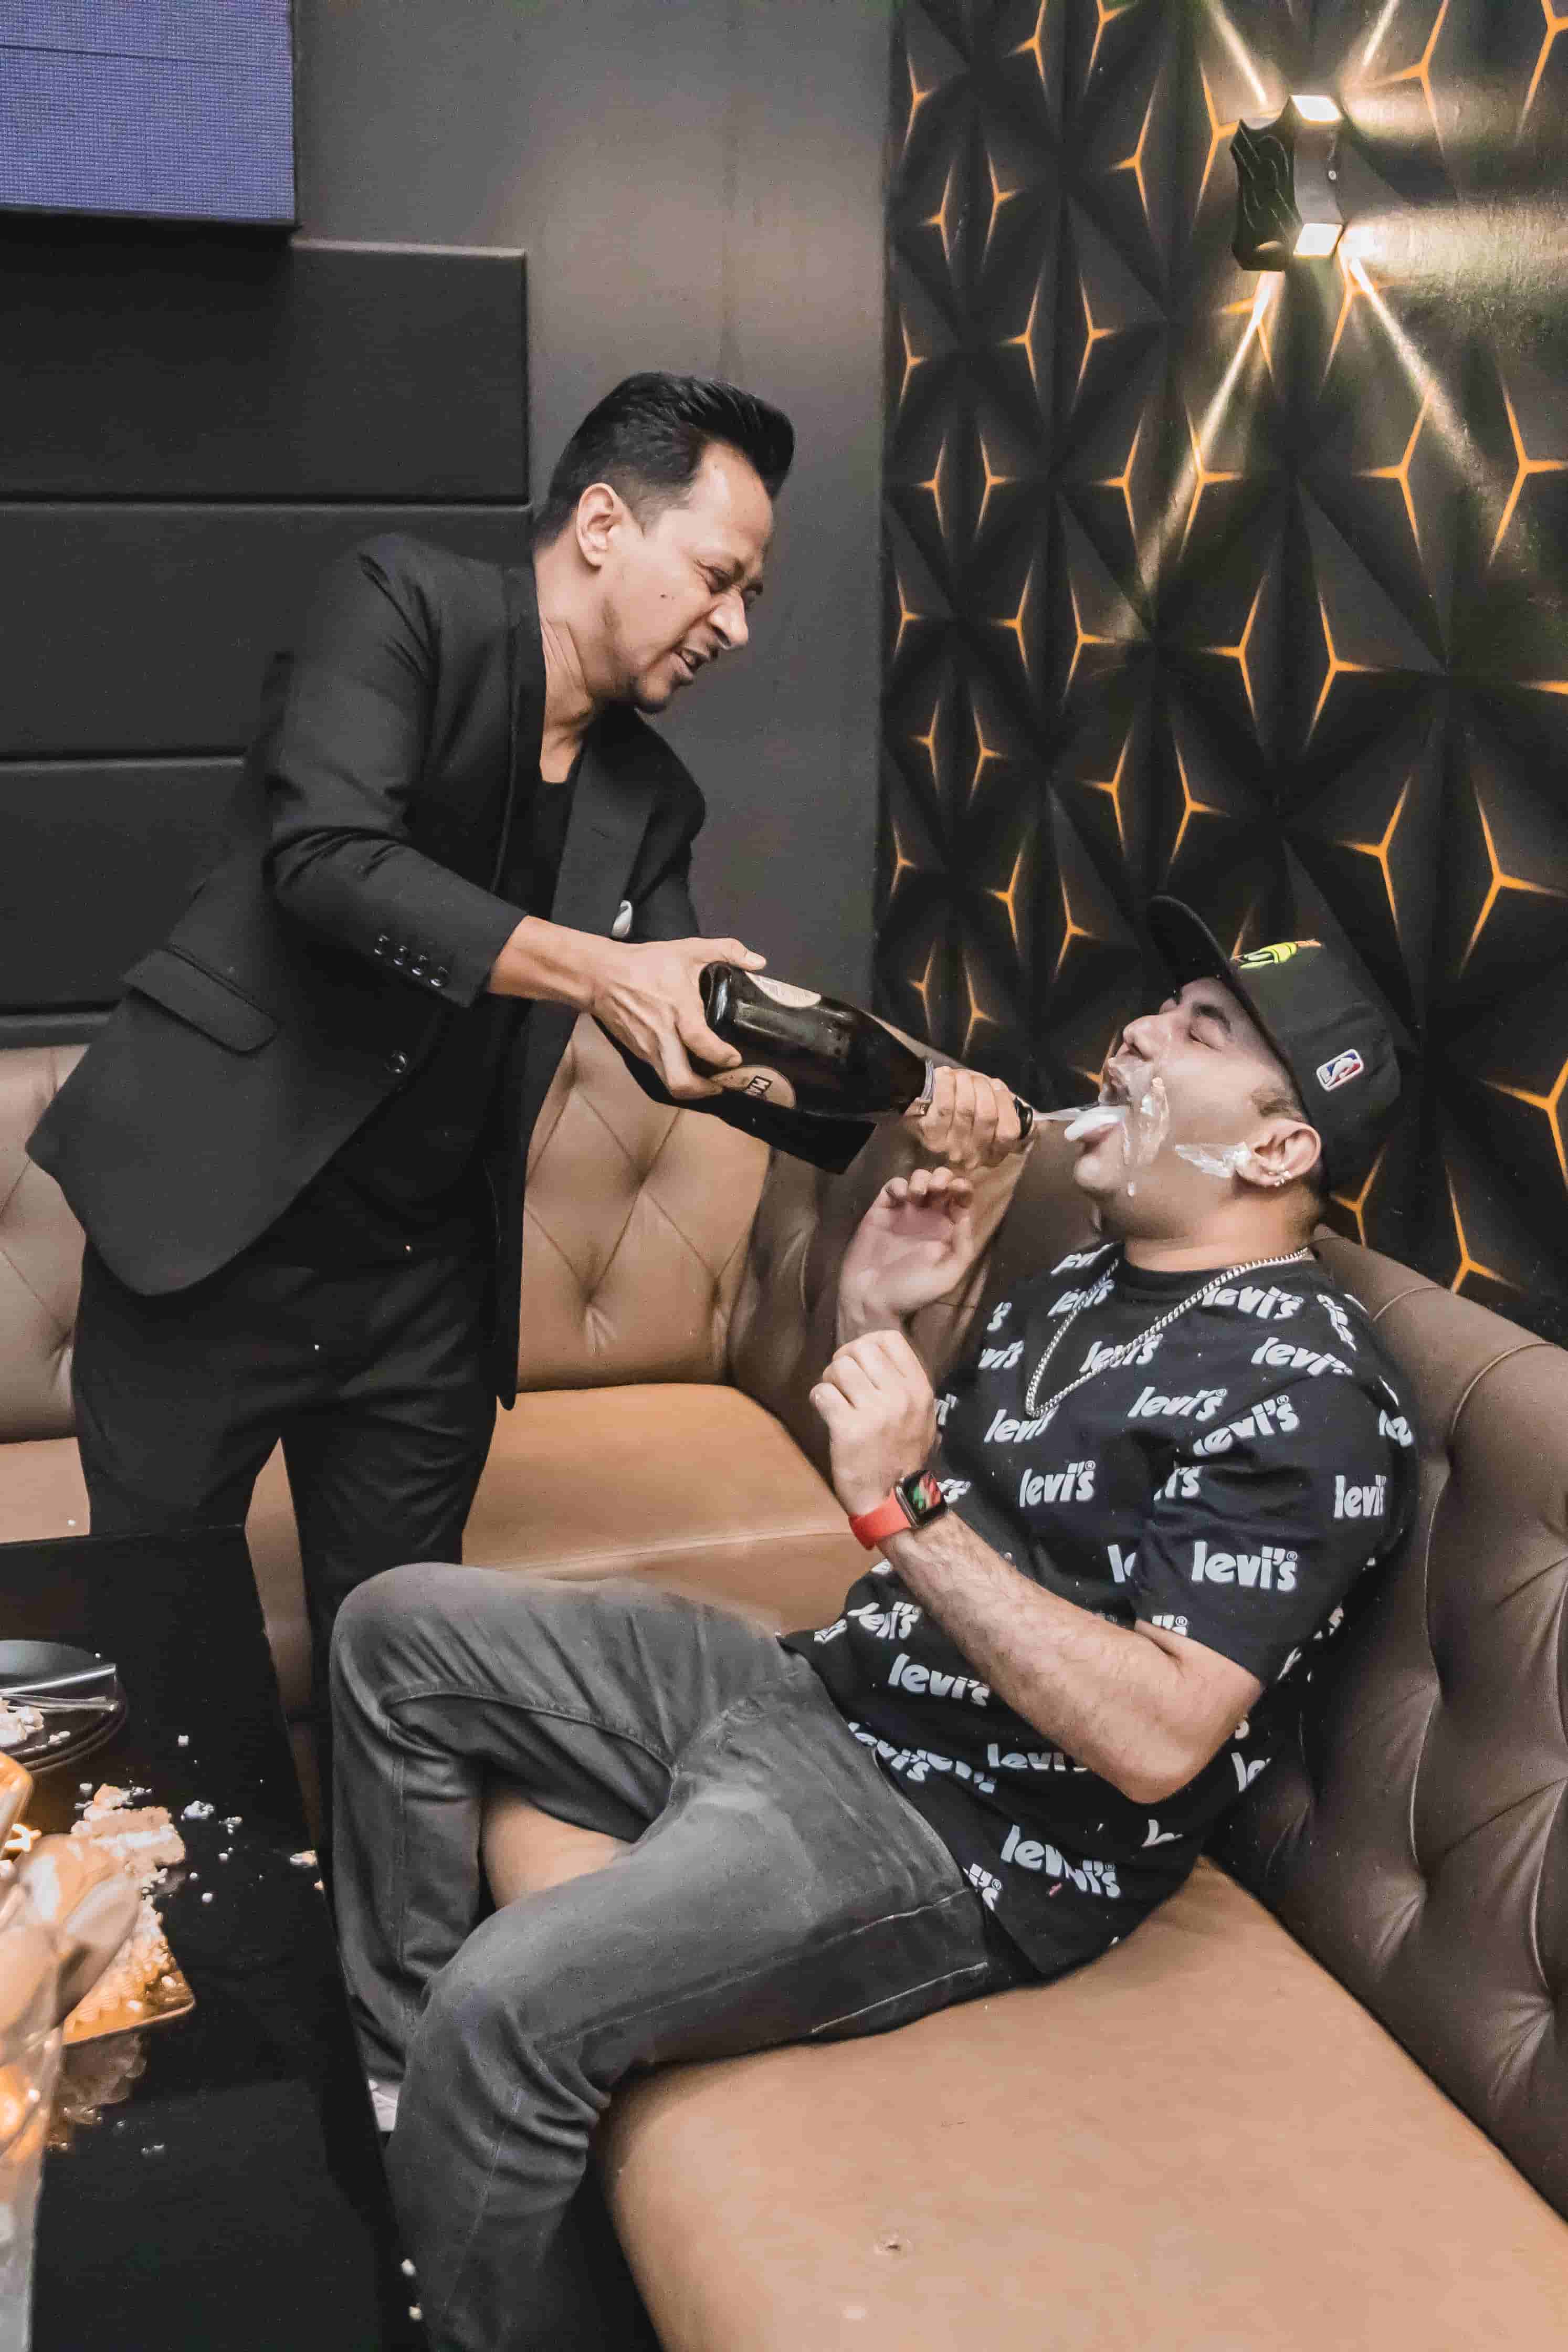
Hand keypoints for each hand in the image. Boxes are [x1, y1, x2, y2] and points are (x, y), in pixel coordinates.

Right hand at [588, 935, 765, 1101]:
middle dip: (706, 1090)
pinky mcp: (639, 1053)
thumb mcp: (689, 949)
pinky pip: (662, 1073)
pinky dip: (678, 1077)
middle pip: (681, 1081)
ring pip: (670, 1083)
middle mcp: (662, 1036)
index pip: (702, 1043)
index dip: (722, 1056)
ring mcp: (648, 1048)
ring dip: (693, 1089)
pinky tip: (690, 1068)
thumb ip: (727, 950)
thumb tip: (759, 962)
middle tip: (724, 1083)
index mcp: (678, 1010)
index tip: (735, 1058)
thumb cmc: (646, 963)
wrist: (601, 976)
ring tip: (710, 1083)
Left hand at [809, 1328, 936, 1516]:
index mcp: (919, 1389)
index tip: (859, 1364)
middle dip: (843, 1362)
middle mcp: (899, 1396)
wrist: (894, 1501)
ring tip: (835, 1400)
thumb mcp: (921, 1415)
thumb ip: (903, 1383)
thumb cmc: (903, 1456)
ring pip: (838, 1368)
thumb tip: (874, 1350)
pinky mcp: (848, 1430)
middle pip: (859, 1349)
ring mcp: (875, 1413)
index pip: (888, 1339)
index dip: (866, 1344)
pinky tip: (827, 1414)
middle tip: (841, 1384)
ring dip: (830, 1381)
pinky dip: (818, 1401)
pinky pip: (822, 1393)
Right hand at [838, 1166, 976, 1333]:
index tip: (957, 1190)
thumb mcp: (947, 1276)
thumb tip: (966, 1214)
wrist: (871, 1299)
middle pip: (943, 1181)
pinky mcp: (882, 1210)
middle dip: (943, 1177)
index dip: (963, 1188)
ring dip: (922, 1178)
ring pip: (919, 1178)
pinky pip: (892, 1186)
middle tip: (937, 1188)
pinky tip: (901, 1198)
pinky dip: (899, 1185)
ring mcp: (904, 1212)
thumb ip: (963, 1247)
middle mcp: (928, 1217)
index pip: (961, 1198)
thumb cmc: (911, 1291)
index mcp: (947, 1231)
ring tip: (918, 1195)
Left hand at [906, 1064, 1027, 1168]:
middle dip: (983, 1088)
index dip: (1005, 1104)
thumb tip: (997, 1089)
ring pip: (966, 1109)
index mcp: (992, 1153)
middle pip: (987, 1116)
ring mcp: (951, 1147)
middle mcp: (972, 1155)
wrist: (923, 1118)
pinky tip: (946, 1075)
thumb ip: (999, 1106)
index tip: (997, 1085)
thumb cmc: (961, 1115)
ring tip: (961, 1076)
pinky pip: (944, 1107)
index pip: (1008, 1132)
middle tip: (976, 1079)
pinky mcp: (931, 1135)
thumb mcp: (987, 1114)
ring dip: (965, 1084)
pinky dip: (946, 1086)